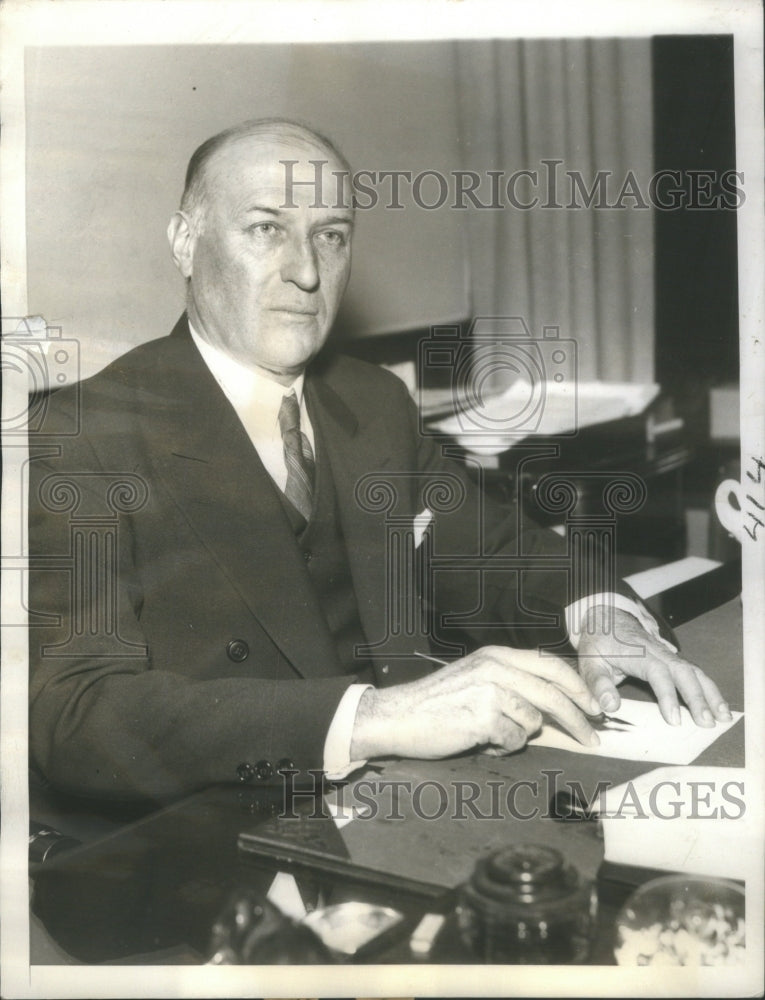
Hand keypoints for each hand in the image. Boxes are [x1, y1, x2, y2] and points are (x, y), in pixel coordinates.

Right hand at [350, 645, 601, 761]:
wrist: (397, 715)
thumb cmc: (437, 703)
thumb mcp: (476, 679)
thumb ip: (512, 685)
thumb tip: (555, 707)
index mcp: (496, 655)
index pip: (550, 665)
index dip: (578, 686)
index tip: (595, 706)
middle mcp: (495, 667)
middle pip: (553, 693)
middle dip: (578, 719)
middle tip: (592, 738)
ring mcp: (489, 691)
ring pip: (533, 721)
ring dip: (521, 735)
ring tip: (494, 735)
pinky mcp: (482, 717)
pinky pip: (514, 739)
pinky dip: (503, 746)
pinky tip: (483, 741)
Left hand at [577, 606, 731, 727]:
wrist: (608, 618)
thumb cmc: (599, 643)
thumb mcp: (590, 662)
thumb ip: (598, 685)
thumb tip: (610, 706)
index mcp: (638, 654)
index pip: (658, 673)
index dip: (667, 696)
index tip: (674, 719)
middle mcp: (658, 652)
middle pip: (684, 672)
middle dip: (698, 697)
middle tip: (706, 723)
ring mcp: (669, 655)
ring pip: (695, 671)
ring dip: (710, 694)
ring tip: (723, 717)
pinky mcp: (673, 660)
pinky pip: (695, 673)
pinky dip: (709, 689)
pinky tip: (718, 706)